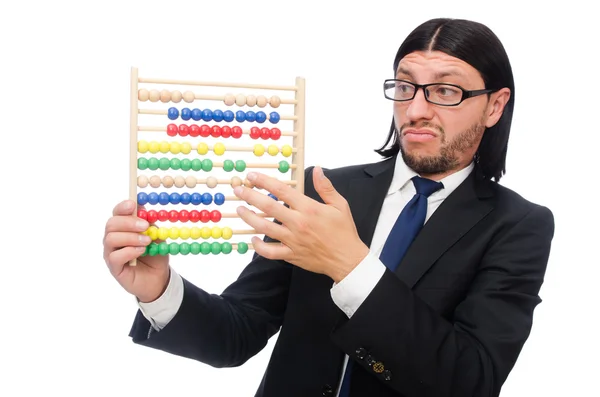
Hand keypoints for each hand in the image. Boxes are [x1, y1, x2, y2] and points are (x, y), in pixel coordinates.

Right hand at [103, 199, 169, 302]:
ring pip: (111, 238)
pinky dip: (129, 251)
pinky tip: (141, 251)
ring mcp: (111, 252)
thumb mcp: (157, 236)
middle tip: (145, 226)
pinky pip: (115, 256)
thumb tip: (144, 211)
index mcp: (123, 227)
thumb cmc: (155, 254)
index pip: (117, 213)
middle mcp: (113, 237)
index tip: (132, 205)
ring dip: (131, 237)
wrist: (159, 277)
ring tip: (147, 241)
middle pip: (111, 224)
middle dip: (128, 222)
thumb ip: (150, 225)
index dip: (122, 207)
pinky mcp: (113, 266)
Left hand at [233, 166, 368, 281]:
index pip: (281, 190)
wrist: (347, 259)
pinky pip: (270, 252)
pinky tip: (253, 239)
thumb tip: (317, 170)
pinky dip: (259, 247)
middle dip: (250, 196)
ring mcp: (292, 240)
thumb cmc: (344, 231)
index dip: (264, 181)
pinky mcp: (291, 255)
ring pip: (264, 228)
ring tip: (240, 210)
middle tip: (238, 190)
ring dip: (249, 217)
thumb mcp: (340, 205)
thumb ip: (325, 187)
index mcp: (309, 208)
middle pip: (268, 207)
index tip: (252, 176)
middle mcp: (297, 223)